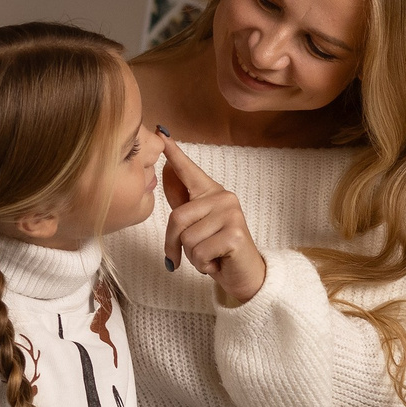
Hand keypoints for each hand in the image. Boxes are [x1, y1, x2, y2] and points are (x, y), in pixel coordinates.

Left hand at [158, 131, 268, 305]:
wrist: (244, 274)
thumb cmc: (217, 249)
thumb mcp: (196, 225)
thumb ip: (183, 201)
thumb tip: (165, 171)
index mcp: (212, 193)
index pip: (188, 171)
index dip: (174, 153)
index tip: (161, 132)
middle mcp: (224, 197)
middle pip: (177, 218)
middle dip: (174, 244)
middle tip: (184, 256)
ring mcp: (231, 214)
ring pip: (187, 238)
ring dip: (192, 256)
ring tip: (209, 255)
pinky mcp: (235, 234)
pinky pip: (199, 252)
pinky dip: (202, 264)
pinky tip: (217, 262)